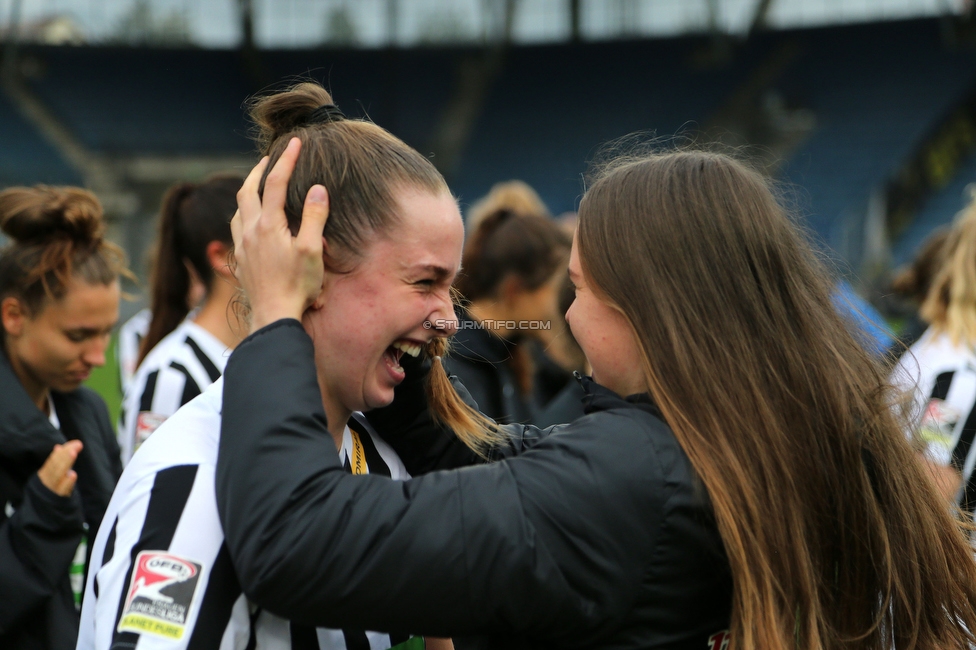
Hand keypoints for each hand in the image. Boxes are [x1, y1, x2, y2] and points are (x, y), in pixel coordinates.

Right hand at [37, 440, 82, 496]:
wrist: (41, 519)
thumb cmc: (50, 493)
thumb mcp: (52, 477)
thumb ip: (56, 463)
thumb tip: (58, 447)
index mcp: (44, 475)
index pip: (53, 460)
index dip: (64, 451)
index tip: (76, 443)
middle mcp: (46, 482)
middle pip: (55, 466)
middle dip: (65, 455)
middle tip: (76, 445)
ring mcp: (51, 492)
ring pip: (57, 476)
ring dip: (64, 464)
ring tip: (73, 453)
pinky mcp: (57, 501)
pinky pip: (61, 491)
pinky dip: (67, 483)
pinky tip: (72, 474)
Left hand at [231, 137, 330, 331]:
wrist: (272, 316)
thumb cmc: (296, 286)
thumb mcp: (312, 250)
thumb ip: (314, 217)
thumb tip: (317, 188)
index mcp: (268, 225)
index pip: (275, 182)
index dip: (286, 160)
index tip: (295, 142)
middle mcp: (250, 230)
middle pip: (247, 189)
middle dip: (259, 170)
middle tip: (270, 158)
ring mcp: (242, 245)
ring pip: (238, 208)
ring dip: (247, 191)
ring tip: (257, 184)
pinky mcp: (240, 260)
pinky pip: (236, 227)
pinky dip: (243, 213)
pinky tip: (249, 220)